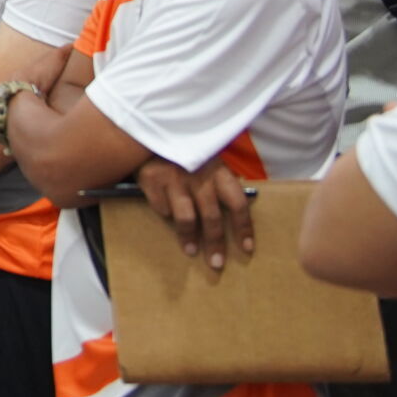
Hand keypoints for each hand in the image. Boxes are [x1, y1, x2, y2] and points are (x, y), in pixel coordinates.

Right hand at [137, 157, 253, 271]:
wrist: (150, 132)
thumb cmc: (184, 152)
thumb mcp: (207, 160)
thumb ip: (219, 181)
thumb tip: (237, 209)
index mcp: (218, 171)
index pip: (238, 203)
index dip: (244, 228)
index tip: (247, 248)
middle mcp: (199, 176)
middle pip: (212, 217)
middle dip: (216, 243)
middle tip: (216, 264)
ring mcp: (174, 178)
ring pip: (186, 218)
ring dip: (189, 238)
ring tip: (191, 251)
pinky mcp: (152, 181)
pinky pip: (162, 208)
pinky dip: (165, 214)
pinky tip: (166, 215)